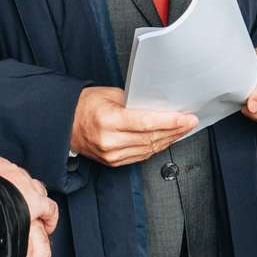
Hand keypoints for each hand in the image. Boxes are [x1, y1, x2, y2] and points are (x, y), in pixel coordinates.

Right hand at [69, 86, 196, 166]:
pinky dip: (157, 147)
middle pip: (151, 137)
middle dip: (176, 130)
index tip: (186, 117)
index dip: (170, 121)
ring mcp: (111, 155)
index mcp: (109, 120)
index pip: (146, 123)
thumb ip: (136, 101)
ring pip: (149, 149)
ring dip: (169, 139)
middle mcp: (110, 140)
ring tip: (183, 129)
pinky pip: (142, 155)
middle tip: (191, 121)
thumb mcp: (111, 94)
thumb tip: (162, 106)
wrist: (65, 124)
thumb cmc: (87, 105)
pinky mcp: (113, 162)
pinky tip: (167, 139)